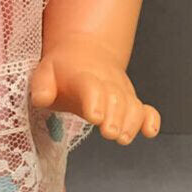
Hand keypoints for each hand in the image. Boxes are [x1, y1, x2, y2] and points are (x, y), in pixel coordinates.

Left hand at [30, 36, 159, 144]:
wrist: (85, 53)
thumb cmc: (62, 72)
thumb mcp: (44, 74)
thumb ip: (41, 86)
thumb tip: (41, 98)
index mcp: (82, 77)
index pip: (90, 87)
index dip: (94, 101)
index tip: (95, 117)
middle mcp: (106, 83)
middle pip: (115, 99)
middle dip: (114, 117)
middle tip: (110, 132)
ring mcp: (120, 92)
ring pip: (132, 105)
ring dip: (131, 122)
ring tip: (123, 138)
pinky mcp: (130, 100)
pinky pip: (145, 109)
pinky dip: (150, 119)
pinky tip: (149, 131)